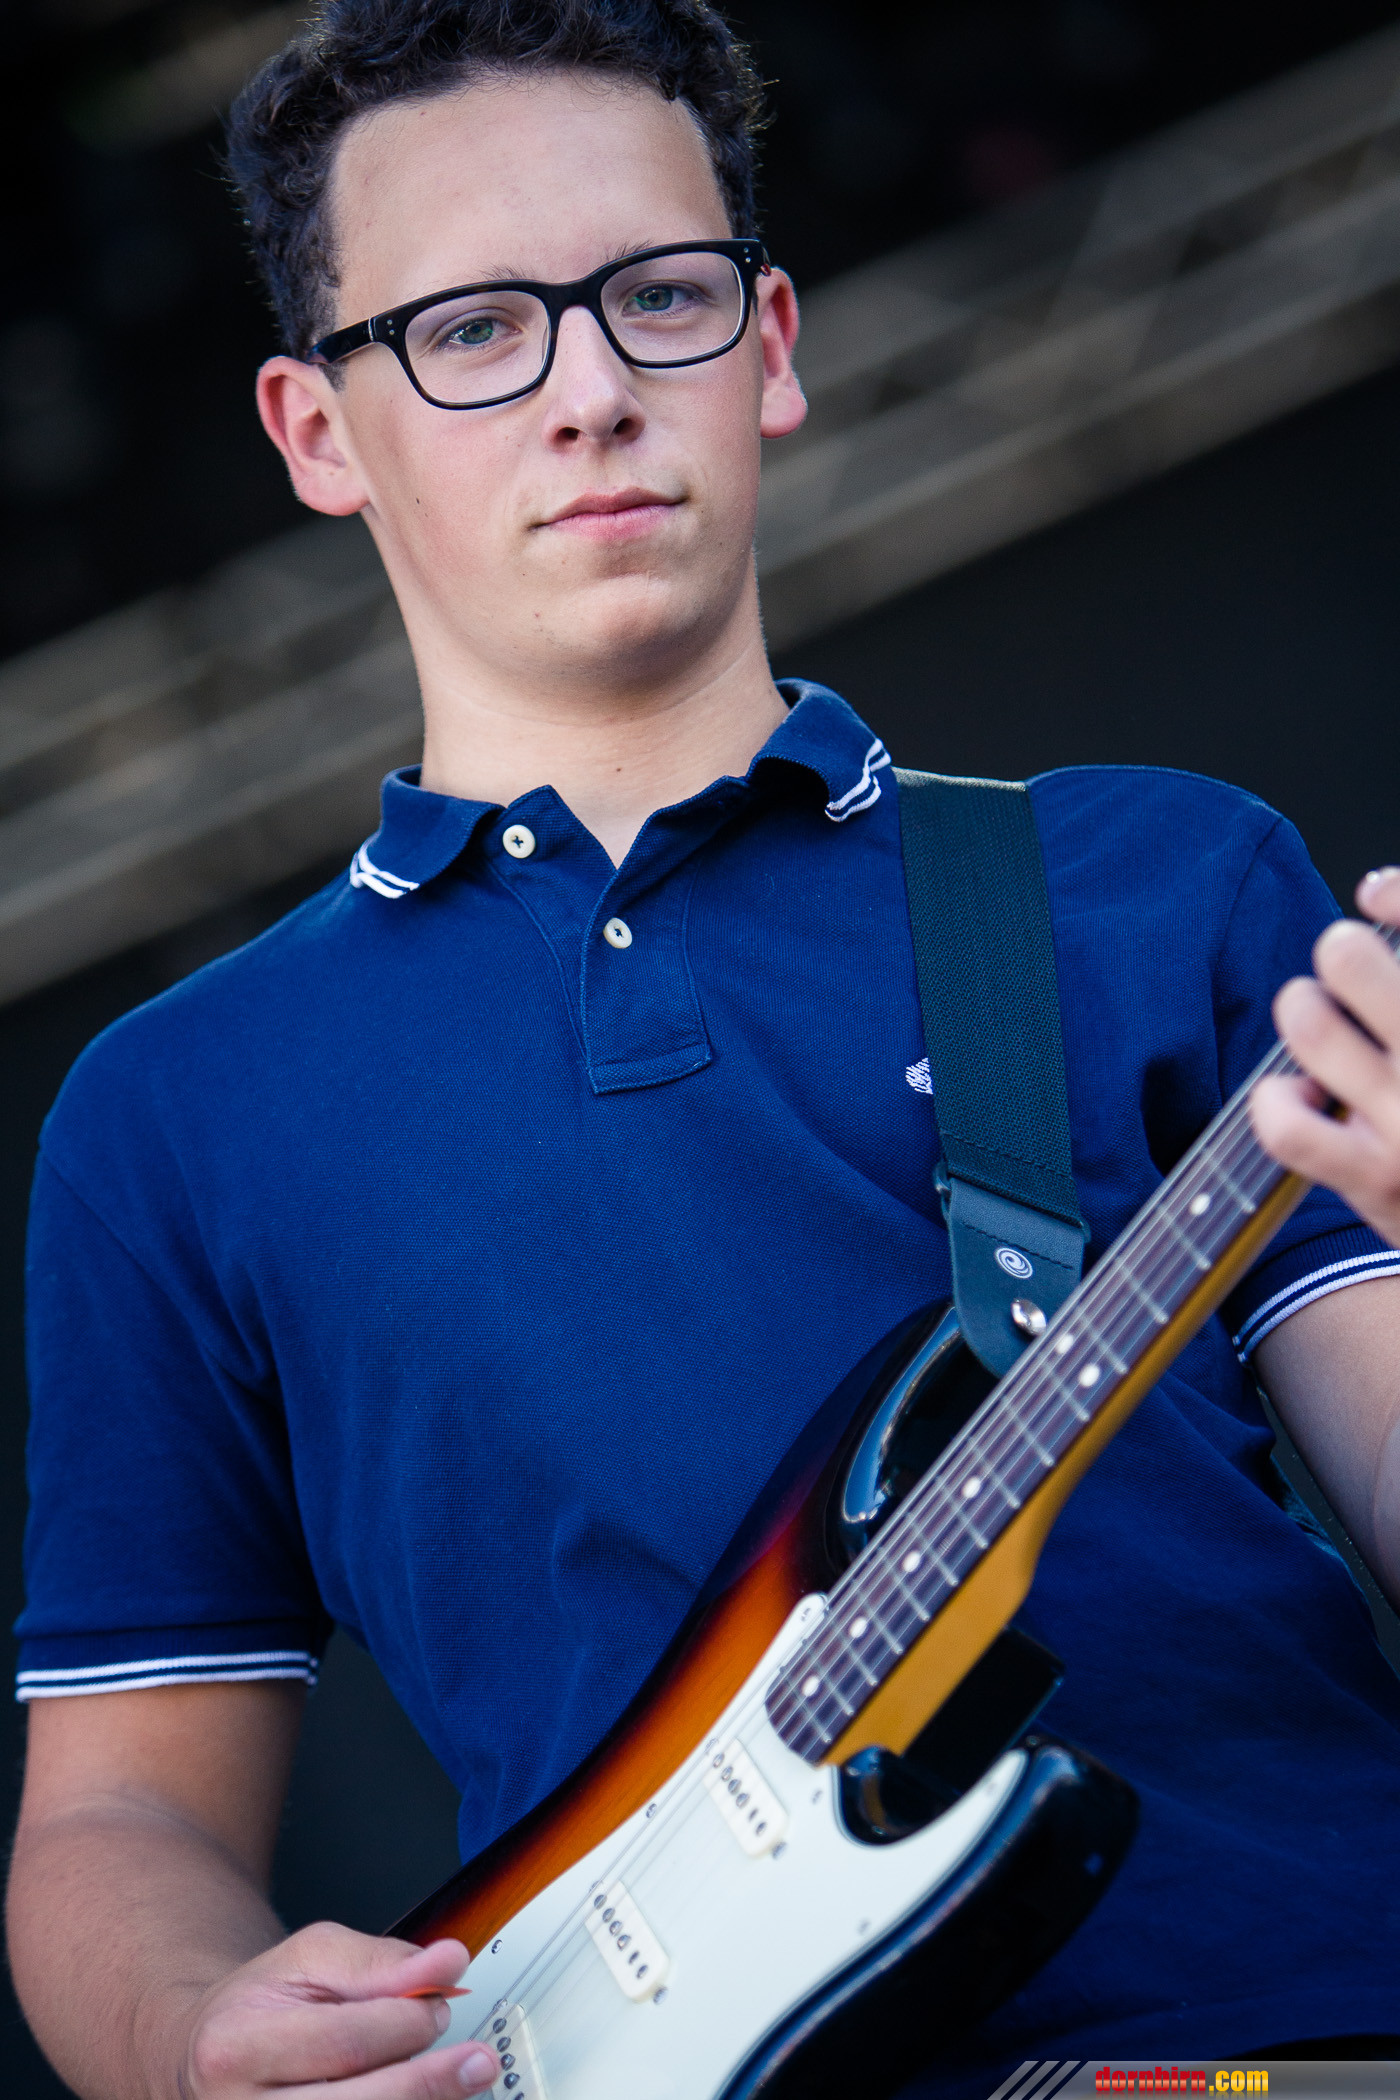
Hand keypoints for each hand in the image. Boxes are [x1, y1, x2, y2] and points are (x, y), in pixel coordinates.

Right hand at [178, 1923, 498, 2097]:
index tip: (442, 1998)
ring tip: (459, 2082)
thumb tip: (447, 1963)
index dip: (407, 2022)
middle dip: (427, 2081)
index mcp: (236, 2046)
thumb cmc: (260, 2006)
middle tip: (476, 2060)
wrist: (206, 2057)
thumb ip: (378, 1961)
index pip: (345, 2041)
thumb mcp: (307, 1959)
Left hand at [1252, 867, 1399, 1245]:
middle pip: (1347, 955)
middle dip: (1339, 954)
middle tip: (1351, 981)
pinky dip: (1273, 1104)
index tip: (1374, 893)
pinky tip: (1298, 1102)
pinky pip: (1286, 1124)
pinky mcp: (1378, 1178)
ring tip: (1323, 1032)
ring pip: (1308, 1021)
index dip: (1391, 893)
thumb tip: (1375, 890)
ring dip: (1302, 1012)